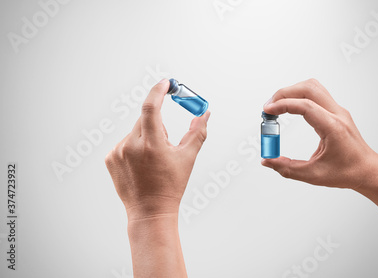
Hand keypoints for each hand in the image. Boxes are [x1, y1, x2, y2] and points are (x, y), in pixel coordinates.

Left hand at [105, 79, 209, 220]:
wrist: (150, 211)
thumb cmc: (171, 186)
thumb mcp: (187, 158)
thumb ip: (197, 132)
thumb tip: (205, 114)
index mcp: (151, 144)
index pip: (151, 107)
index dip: (159, 91)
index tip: (166, 83)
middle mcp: (130, 145)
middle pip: (146, 120)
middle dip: (158, 125)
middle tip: (166, 143)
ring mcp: (117, 152)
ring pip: (135, 132)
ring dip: (146, 138)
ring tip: (152, 161)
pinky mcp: (110, 158)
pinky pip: (125, 143)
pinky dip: (134, 147)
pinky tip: (141, 165)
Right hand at [262, 79, 377, 189]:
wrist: (367, 170)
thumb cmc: (347, 172)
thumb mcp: (314, 175)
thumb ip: (287, 168)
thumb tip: (268, 161)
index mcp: (333, 128)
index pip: (306, 106)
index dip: (283, 105)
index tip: (267, 110)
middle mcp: (337, 114)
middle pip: (309, 88)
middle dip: (284, 93)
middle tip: (269, 107)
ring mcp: (338, 111)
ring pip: (313, 87)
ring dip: (292, 92)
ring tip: (277, 106)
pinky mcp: (336, 112)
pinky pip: (316, 94)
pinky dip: (300, 96)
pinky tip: (290, 107)